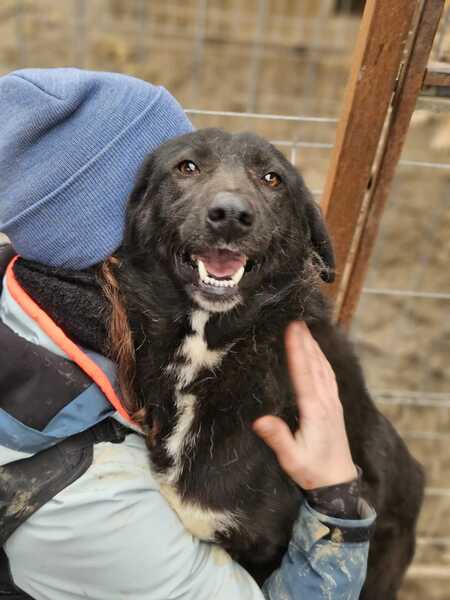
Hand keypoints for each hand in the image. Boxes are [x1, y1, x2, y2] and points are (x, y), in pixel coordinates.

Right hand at [253, 321, 356, 489]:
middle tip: (297, 320)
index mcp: (314, 411)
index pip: (305, 373)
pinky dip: (323, 360)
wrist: (339, 482)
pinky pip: (329, 376)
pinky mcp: (335, 406)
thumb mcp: (292, 458)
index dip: (298, 350)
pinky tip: (318, 354)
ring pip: (324, 368)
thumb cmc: (312, 470)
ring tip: (306, 330)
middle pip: (316, 364)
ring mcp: (333, 403)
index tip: (292, 329)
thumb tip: (260, 420)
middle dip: (306, 341)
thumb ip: (278, 438)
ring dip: (315, 348)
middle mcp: (326, 402)